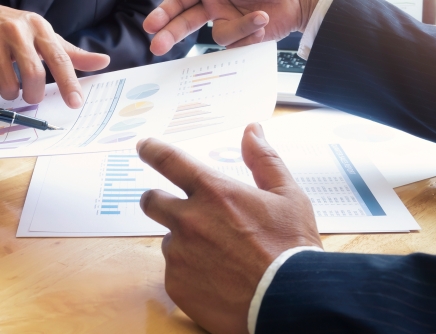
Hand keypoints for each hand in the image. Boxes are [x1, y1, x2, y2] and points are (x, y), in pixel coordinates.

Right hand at [0, 0, 110, 105]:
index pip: (59, 58)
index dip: (69, 83)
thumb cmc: (16, 30)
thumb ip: (71, 54)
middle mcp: (15, 30)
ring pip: (8, 85)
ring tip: (10, 85)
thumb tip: (104, 62)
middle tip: (32, 96)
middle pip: (33, 76)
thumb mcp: (44, 36)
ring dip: (11, 94)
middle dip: (34, 95)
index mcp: (39, 27)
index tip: (76, 103)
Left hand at [136, 123, 321, 333]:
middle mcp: (189, 220)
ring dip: (185, 243)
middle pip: (151, 201)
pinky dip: (190, 273)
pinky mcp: (176, 285)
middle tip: (177, 210)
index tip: (144, 146)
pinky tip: (216, 280)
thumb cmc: (292, 249)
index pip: (169, 160)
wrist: (292, 304)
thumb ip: (264, 160)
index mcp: (214, 192)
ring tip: (219, 257)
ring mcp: (179, 254)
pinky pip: (175, 272)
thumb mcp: (288, 197)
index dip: (152, 150)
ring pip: (169, 241)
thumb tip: (252, 131)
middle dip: (157, 200)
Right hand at [143, 0, 331, 54]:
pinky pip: (236, 44)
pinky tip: (264, 21)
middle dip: (171, 35)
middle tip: (157, 47)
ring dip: (240, 27)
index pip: (179, 0)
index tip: (151, 25)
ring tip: (261, 15)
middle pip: (185, 23)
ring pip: (218, 36)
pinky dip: (251, 33)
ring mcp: (227, 22)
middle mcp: (213, 5)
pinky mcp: (241, 38)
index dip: (164, 13)